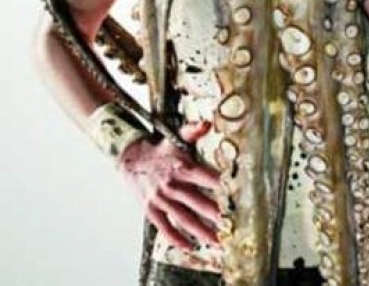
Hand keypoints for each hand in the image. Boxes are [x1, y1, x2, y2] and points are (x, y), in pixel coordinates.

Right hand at [117, 119, 220, 251]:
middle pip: (199, 203)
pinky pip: (166, 228)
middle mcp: (172, 185)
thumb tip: (207, 123)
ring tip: (218, 241)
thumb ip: (193, 131)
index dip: (222, 188)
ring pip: (185, 219)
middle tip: (233, 226)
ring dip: (202, 232)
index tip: (237, 197)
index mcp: (182, 167)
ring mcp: (161, 200)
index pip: (207, 178)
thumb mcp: (176, 137)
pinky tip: (190, 246)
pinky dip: (177, 239)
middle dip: (217, 216)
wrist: (130, 159)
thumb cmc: (159, 150)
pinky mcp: (151, 210)